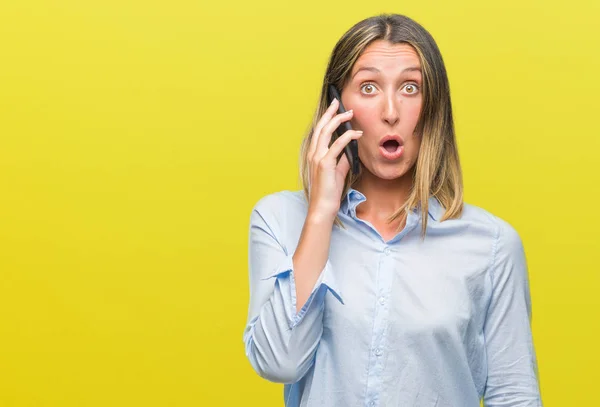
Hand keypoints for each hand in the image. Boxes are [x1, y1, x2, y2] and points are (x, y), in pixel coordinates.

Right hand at [306, 98, 362, 220]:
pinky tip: (356, 133)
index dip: (326, 117)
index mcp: (314, 154)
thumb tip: (351, 149)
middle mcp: (313, 153)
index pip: (319, 131)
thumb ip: (342, 159)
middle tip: (339, 102)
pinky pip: (337, 145)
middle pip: (321, 126)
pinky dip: (347, 137)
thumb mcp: (338, 171)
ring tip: (350, 113)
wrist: (323, 207)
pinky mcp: (325, 164)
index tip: (335, 108)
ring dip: (339, 120)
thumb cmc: (329, 191)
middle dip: (331, 112)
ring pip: (327, 132)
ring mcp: (318, 158)